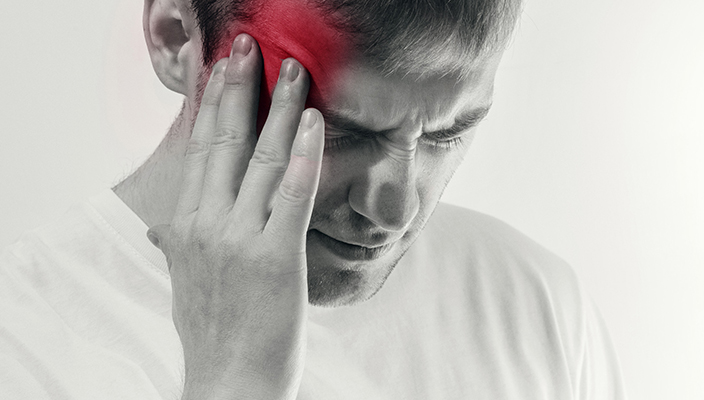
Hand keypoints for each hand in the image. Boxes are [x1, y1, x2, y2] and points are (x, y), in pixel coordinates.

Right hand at [147, 33, 322, 399]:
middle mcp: (204, 224)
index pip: (199, 150)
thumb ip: (188, 242)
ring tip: (294, 71)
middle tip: (249, 46)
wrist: (229, 382)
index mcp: (185, 225)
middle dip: (239, 88)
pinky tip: (312, 123)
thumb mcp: (188, 278)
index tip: (219, 67)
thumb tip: (180, 223)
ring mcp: (237, 238)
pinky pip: (290, 194)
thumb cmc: (216, 332)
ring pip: (260, 158)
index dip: (210, 103)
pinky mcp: (273, 256)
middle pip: (223, 141)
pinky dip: (301, 154)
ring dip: (279, 108)